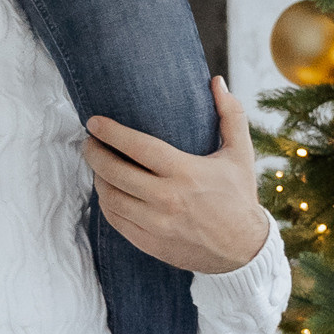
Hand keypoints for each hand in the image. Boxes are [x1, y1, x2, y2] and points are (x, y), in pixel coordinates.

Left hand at [84, 78, 269, 275]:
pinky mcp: (150, 243)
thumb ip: (230, 114)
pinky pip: (116, 221)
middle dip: (95, 153)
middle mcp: (167, 199)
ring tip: (97, 166)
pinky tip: (108, 191)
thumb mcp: (240, 154)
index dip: (111, 132)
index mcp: (186, 172)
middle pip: (115, 172)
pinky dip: (106, 204)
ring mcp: (156, 224)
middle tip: (89, 142)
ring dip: (98, 179)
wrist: (243, 251)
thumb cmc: (238, 197)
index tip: (94, 122)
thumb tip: (217, 82)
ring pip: (110, 198)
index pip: (138, 147)